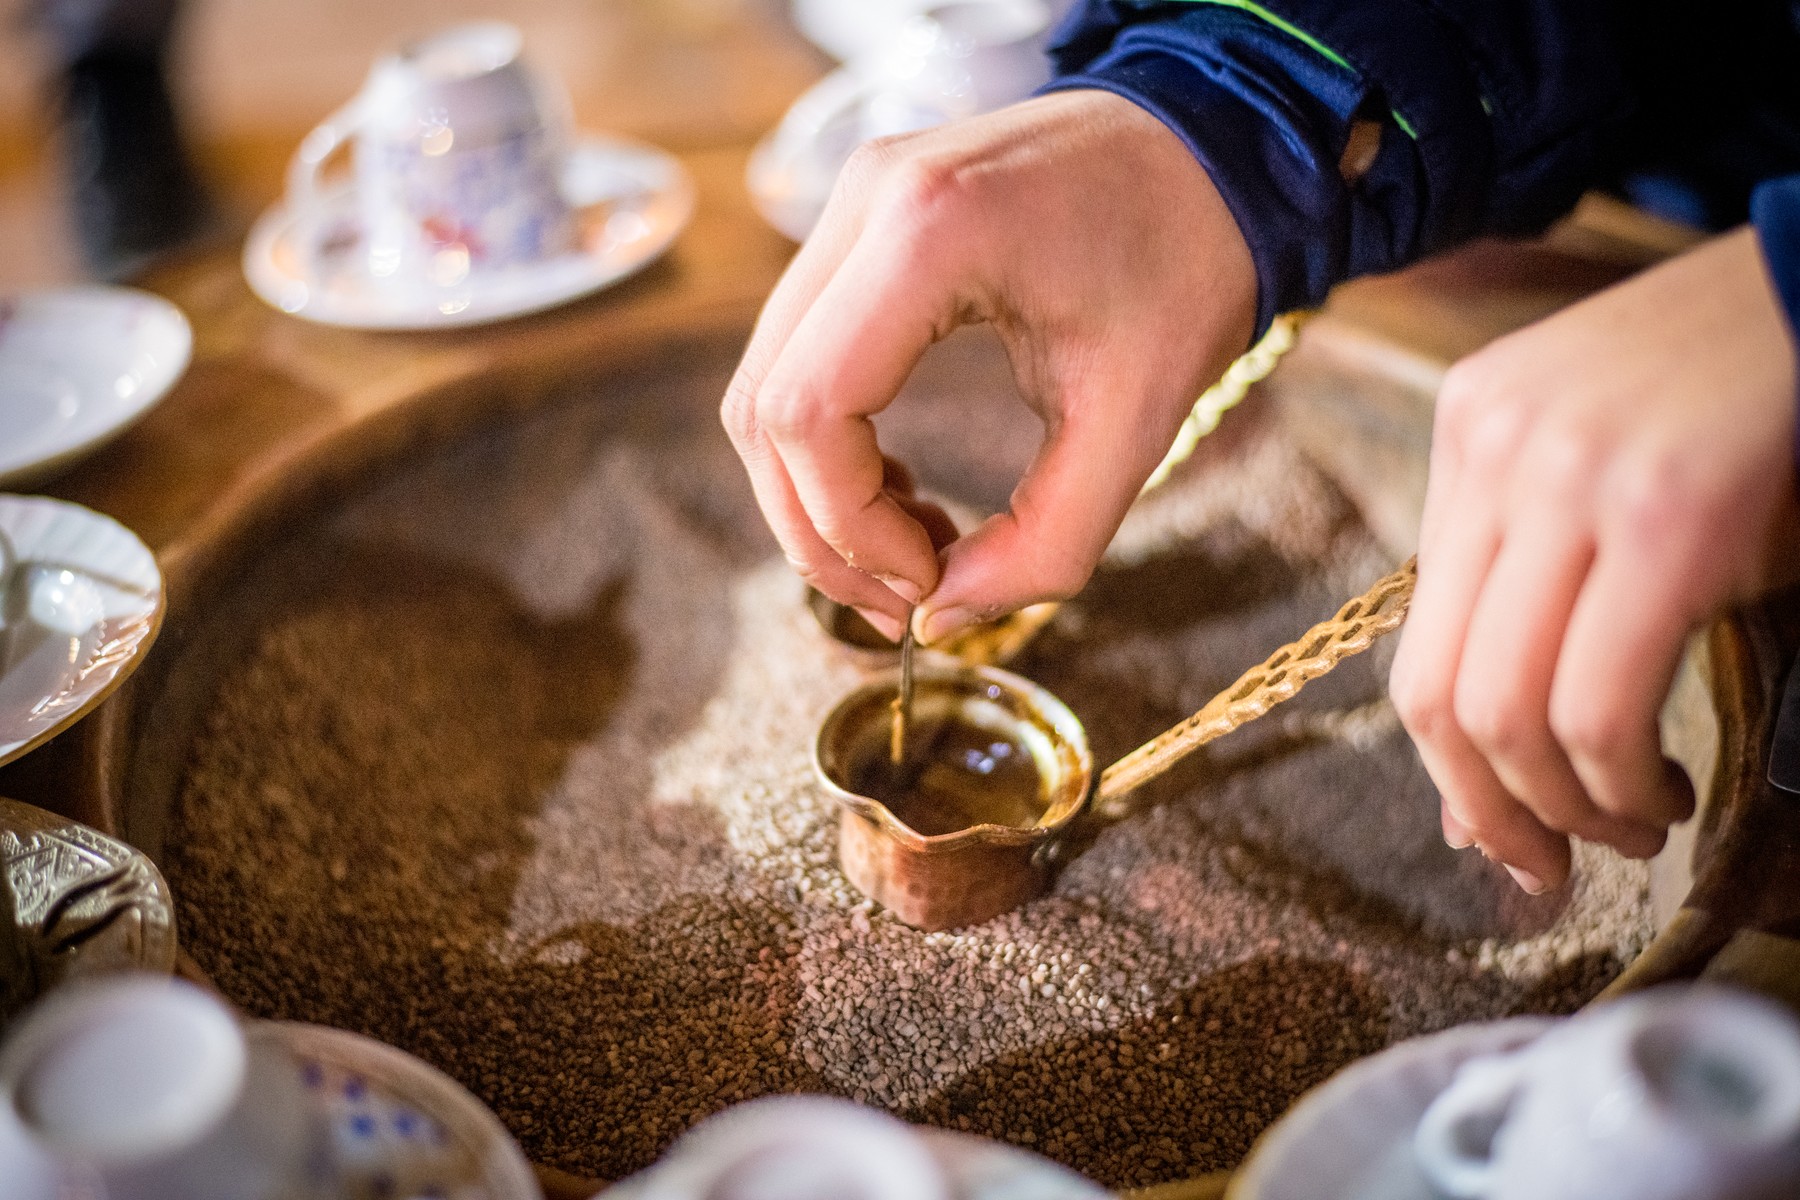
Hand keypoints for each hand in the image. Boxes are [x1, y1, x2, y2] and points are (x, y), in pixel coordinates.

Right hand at [722, 90, 1256, 641]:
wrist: (1217, 142)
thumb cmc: (1191, 261)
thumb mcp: (1137, 421)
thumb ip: (1045, 542)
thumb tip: (941, 619)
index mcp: (927, 233)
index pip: (808, 411)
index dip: (845, 525)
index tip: (923, 584)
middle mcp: (863, 202)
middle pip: (765, 408)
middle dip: (818, 529)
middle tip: (902, 598)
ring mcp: (851, 202)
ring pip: (767, 386)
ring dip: (819, 492)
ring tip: (912, 550)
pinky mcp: (860, 222)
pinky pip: (801, 354)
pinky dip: (833, 442)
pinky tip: (903, 488)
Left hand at [1389, 227, 1799, 892]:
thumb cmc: (1748, 399)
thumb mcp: (1614, 483)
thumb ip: (1539, 613)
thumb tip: (1470, 806)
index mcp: (1469, 433)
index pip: (1418, 643)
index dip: (1451, 769)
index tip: (1501, 833)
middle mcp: (1494, 450)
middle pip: (1436, 693)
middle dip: (1489, 811)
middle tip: (1546, 867)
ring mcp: (1567, 475)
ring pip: (1504, 711)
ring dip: (1563, 810)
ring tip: (1628, 827)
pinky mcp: (1664, 512)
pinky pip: (1597, 699)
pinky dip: (1616, 780)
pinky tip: (1662, 790)